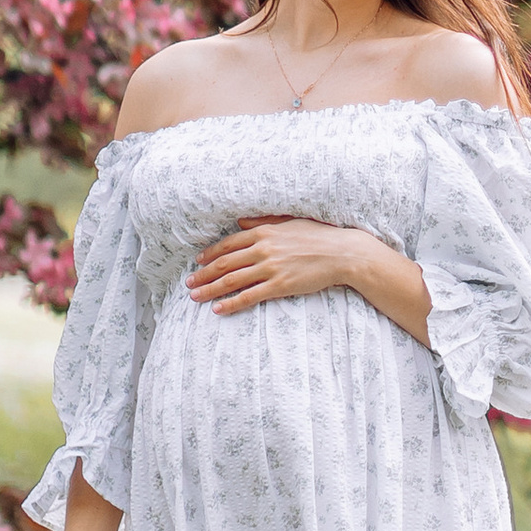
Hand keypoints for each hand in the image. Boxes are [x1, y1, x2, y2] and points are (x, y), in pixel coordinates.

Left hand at [187, 213, 359, 312]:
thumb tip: (240, 221)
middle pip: (225, 263)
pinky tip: (218, 309)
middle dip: (204, 274)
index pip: (229, 244)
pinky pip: (250, 296)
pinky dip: (231, 303)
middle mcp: (263, 249)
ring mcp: (271, 268)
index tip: (197, 262)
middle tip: (188, 284)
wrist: (342, 253)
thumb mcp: (288, 222)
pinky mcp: (280, 285)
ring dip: (211, 290)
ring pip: (232, 280)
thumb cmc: (318, 236)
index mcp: (264, 232)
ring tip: (196, 297)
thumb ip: (262, 221)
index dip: (210, 254)